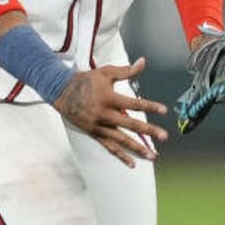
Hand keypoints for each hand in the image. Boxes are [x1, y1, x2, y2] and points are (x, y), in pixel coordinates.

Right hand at [53, 57, 168, 167]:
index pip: (134, 104)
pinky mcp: (94, 134)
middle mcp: (105, 115)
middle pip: (131, 125)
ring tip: (153, 155)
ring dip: (138, 148)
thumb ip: (126, 71)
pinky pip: (109, 147)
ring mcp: (99, 126)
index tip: (163, 110)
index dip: (150, 106)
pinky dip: (121, 156)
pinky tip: (132, 163)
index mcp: (109, 98)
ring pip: (122, 140)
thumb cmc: (84, 81)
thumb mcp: (106, 72)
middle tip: (163, 136)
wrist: (62, 92)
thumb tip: (142, 62)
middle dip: (149, 131)